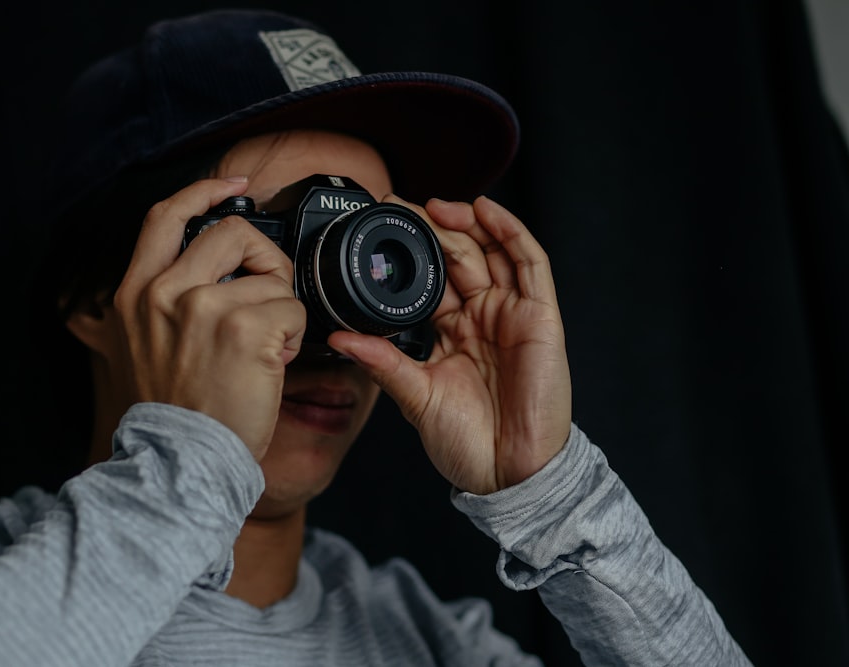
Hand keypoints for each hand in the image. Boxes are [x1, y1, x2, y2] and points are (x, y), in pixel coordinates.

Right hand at [112, 177, 305, 458]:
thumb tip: (207, 269)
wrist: (183, 461)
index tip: (234, 186)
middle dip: (266, 260)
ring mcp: (202, 307)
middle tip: (269, 296)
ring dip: (280, 310)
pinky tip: (272, 364)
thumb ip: (162, 301)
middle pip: (233, 232)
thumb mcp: (142, 346)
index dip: (203, 191)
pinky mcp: (243, 328)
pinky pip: (291, 309)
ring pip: (271, 276)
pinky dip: (293, 336)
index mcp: (135, 293)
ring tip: (265, 348)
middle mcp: (163, 292)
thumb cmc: (176, 412)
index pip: (165, 215)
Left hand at [327, 195, 571, 493]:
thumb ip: (382, 361)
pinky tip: (484, 211)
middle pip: (459, 256)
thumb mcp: (415, 395)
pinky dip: (510, 232)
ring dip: (467, 222)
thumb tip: (338, 339)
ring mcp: (512, 314)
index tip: (380, 229)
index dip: (411, 251)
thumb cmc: (468, 442)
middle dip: (432, 228)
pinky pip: (530, 263)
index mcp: (454, 332)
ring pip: (493, 250)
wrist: (507, 473)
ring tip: (435, 206)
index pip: (433, 278)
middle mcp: (484, 317)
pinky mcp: (541, 317)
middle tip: (400, 207)